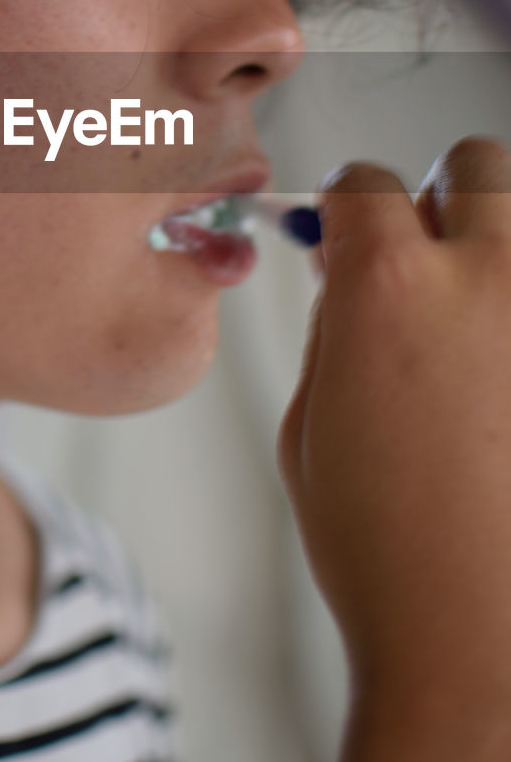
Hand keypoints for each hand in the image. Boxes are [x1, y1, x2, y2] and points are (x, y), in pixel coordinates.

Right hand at [278, 136, 510, 758]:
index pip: (364, 181)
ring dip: (496, 247)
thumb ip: (334, 325)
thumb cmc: (391, 550)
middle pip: (474, 164)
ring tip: (477, 314)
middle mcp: (485, 279)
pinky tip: (499, 375)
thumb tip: (347, 276)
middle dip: (439, 197)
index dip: (344, 204)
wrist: (477, 640)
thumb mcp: (312, 419)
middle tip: (424, 252)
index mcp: (388, 287)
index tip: (346, 223)